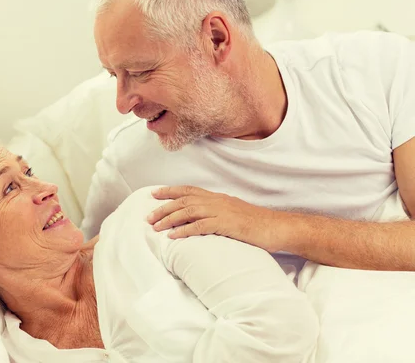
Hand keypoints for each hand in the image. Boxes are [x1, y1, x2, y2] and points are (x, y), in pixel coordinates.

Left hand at [147, 186, 286, 252]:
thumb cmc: (257, 224)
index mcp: (218, 197)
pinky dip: (185, 230)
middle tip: (148, 216)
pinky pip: (201, 226)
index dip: (170, 191)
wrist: (278, 227)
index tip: (154, 194)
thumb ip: (217, 213)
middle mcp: (217, 201)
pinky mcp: (227, 224)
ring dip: (169, 219)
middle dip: (164, 207)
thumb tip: (202, 219)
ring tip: (155, 227)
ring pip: (189, 211)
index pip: (189, 190)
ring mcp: (222, 211)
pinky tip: (173, 236)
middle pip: (184, 200)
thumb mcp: (234, 213)